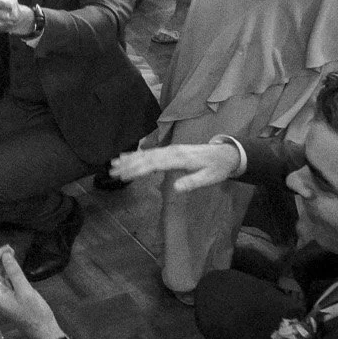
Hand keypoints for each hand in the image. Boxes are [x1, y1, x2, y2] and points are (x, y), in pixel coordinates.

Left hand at [0, 246, 65, 338]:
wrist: (45, 331)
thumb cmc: (35, 313)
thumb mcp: (25, 291)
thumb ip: (14, 272)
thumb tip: (6, 256)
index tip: (6, 249)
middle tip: (11, 248)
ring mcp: (4, 297)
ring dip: (3, 264)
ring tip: (13, 253)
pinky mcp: (12, 297)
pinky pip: (6, 281)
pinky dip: (9, 271)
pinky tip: (15, 265)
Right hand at [108, 142, 242, 192]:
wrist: (226, 153)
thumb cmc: (217, 168)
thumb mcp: (209, 178)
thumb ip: (192, 182)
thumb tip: (175, 188)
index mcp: (179, 158)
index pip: (154, 164)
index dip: (138, 170)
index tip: (124, 176)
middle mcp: (172, 151)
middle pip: (146, 157)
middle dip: (128, 164)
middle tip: (112, 171)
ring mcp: (170, 149)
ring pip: (146, 153)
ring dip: (129, 158)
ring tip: (113, 164)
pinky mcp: (171, 151)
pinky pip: (151, 152)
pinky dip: (138, 154)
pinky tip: (127, 156)